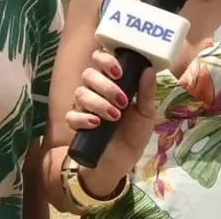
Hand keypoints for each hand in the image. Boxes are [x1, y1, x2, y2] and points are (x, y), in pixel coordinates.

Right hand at [67, 49, 158, 177]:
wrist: (122, 161)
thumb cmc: (133, 134)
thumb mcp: (146, 113)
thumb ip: (146, 92)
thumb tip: (148, 68)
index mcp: (110, 83)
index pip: (99, 59)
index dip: (105, 60)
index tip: (119, 72)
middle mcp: (94, 91)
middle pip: (88, 74)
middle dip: (105, 85)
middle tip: (122, 101)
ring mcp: (83, 107)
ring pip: (80, 93)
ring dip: (98, 103)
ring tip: (114, 116)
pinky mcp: (76, 125)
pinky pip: (71, 115)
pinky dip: (83, 118)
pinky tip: (96, 124)